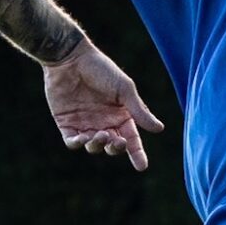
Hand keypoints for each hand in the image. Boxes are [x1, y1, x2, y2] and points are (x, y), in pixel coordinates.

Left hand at [43, 41, 165, 171]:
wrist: (71, 58)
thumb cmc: (101, 69)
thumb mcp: (124, 89)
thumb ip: (139, 110)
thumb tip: (159, 129)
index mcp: (121, 115)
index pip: (131, 139)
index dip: (137, 154)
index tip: (142, 166)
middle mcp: (104, 122)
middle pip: (113, 146)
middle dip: (116, 148)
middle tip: (116, 140)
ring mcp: (85, 124)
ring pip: (93, 146)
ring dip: (97, 145)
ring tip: (99, 134)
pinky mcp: (66, 123)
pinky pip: (72, 142)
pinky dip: (78, 144)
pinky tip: (82, 138)